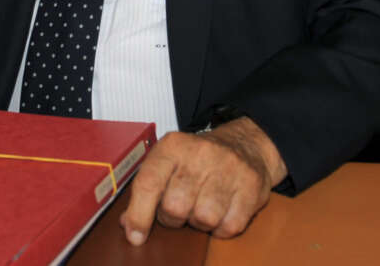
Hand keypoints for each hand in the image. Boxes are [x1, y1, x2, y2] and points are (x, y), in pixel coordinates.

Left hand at [119, 116, 286, 244]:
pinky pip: (229, 226)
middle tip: (180, 208)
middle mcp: (201, 153)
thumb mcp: (168, 162)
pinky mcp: (252, 186)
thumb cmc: (199, 159)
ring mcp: (229, 168)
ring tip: (201, 206)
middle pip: (175, 207)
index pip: (149, 183)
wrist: (245, 144)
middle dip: (173, 217)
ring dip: (199, 222)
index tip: (135, 235)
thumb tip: (127, 224)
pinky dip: (222, 227)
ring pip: (204, 218)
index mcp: (173, 145)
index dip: (139, 215)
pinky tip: (221, 211)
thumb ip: (146, 189)